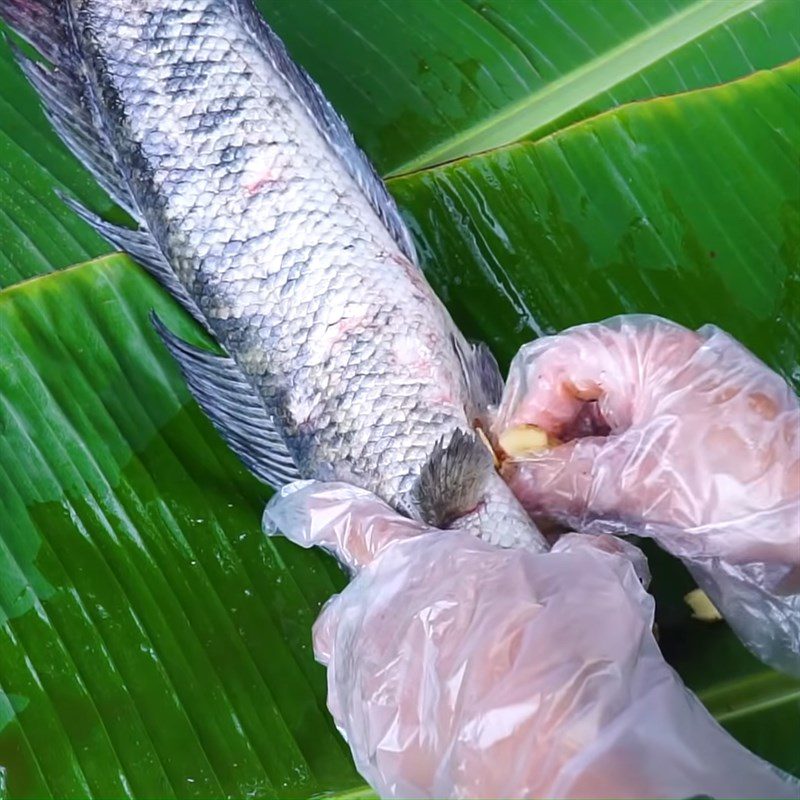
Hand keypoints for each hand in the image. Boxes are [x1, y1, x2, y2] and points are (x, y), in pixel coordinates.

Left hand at [264, 480, 796, 798]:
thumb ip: (574, 554)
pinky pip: (380, 731)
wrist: (569, 771)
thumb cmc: (572, 655)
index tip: (292, 506)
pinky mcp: (377, 758)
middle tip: (426, 632)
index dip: (317, 509)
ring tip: (455, 693)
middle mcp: (372, 624)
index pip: (351, 522)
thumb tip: (582, 550)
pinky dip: (409, 728)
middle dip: (369, 617)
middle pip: (342, 613)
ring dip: (393, 675)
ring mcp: (367, 695)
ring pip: (359, 675)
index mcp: (412, 566)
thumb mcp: (595, 579)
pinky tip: (460, 736)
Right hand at [494, 315, 799, 674]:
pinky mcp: (672, 434)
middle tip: (527, 489)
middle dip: (545, 441)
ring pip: (591, 422)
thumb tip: (508, 481)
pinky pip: (616, 443)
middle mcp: (646, 367)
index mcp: (639, 353)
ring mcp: (661, 401)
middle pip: (569, 393)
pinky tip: (582, 503)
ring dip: (567, 462)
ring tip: (550, 503)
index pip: (555, 365)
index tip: (513, 463)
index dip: (527, 413)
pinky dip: (595, 471)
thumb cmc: (730, 481)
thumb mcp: (638, 478)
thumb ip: (563, 477)